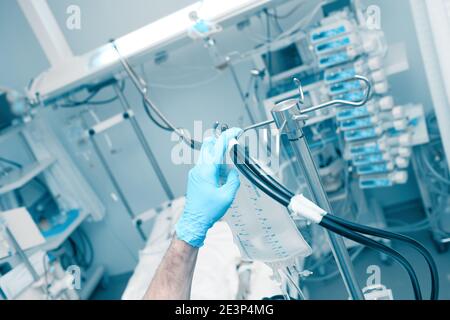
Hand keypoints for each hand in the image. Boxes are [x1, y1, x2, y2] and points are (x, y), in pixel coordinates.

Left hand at [175, 128, 242, 247]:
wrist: (194, 222)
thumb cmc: (207, 211)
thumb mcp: (227, 196)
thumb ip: (233, 180)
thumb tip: (233, 173)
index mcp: (207, 169)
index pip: (218, 146)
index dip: (228, 136)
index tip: (236, 131)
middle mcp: (199, 168)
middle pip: (209, 146)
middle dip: (221, 143)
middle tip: (232, 148)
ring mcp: (195, 173)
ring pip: (207, 156)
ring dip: (218, 157)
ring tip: (227, 173)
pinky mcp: (194, 178)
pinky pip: (205, 166)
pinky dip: (214, 166)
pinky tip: (221, 179)